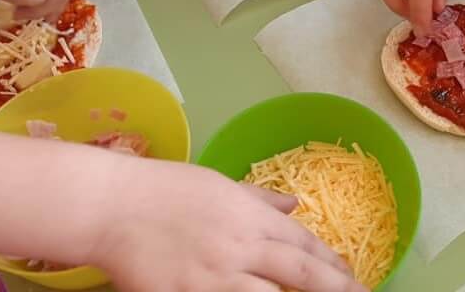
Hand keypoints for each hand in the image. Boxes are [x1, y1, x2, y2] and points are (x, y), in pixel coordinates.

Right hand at [91, 160, 365, 291]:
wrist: (114, 204)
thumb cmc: (165, 188)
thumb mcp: (218, 184)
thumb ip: (258, 199)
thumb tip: (294, 204)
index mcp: (250, 216)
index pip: (302, 243)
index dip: (331, 262)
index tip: (350, 275)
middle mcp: (241, 247)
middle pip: (300, 274)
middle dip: (335, 288)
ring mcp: (215, 278)